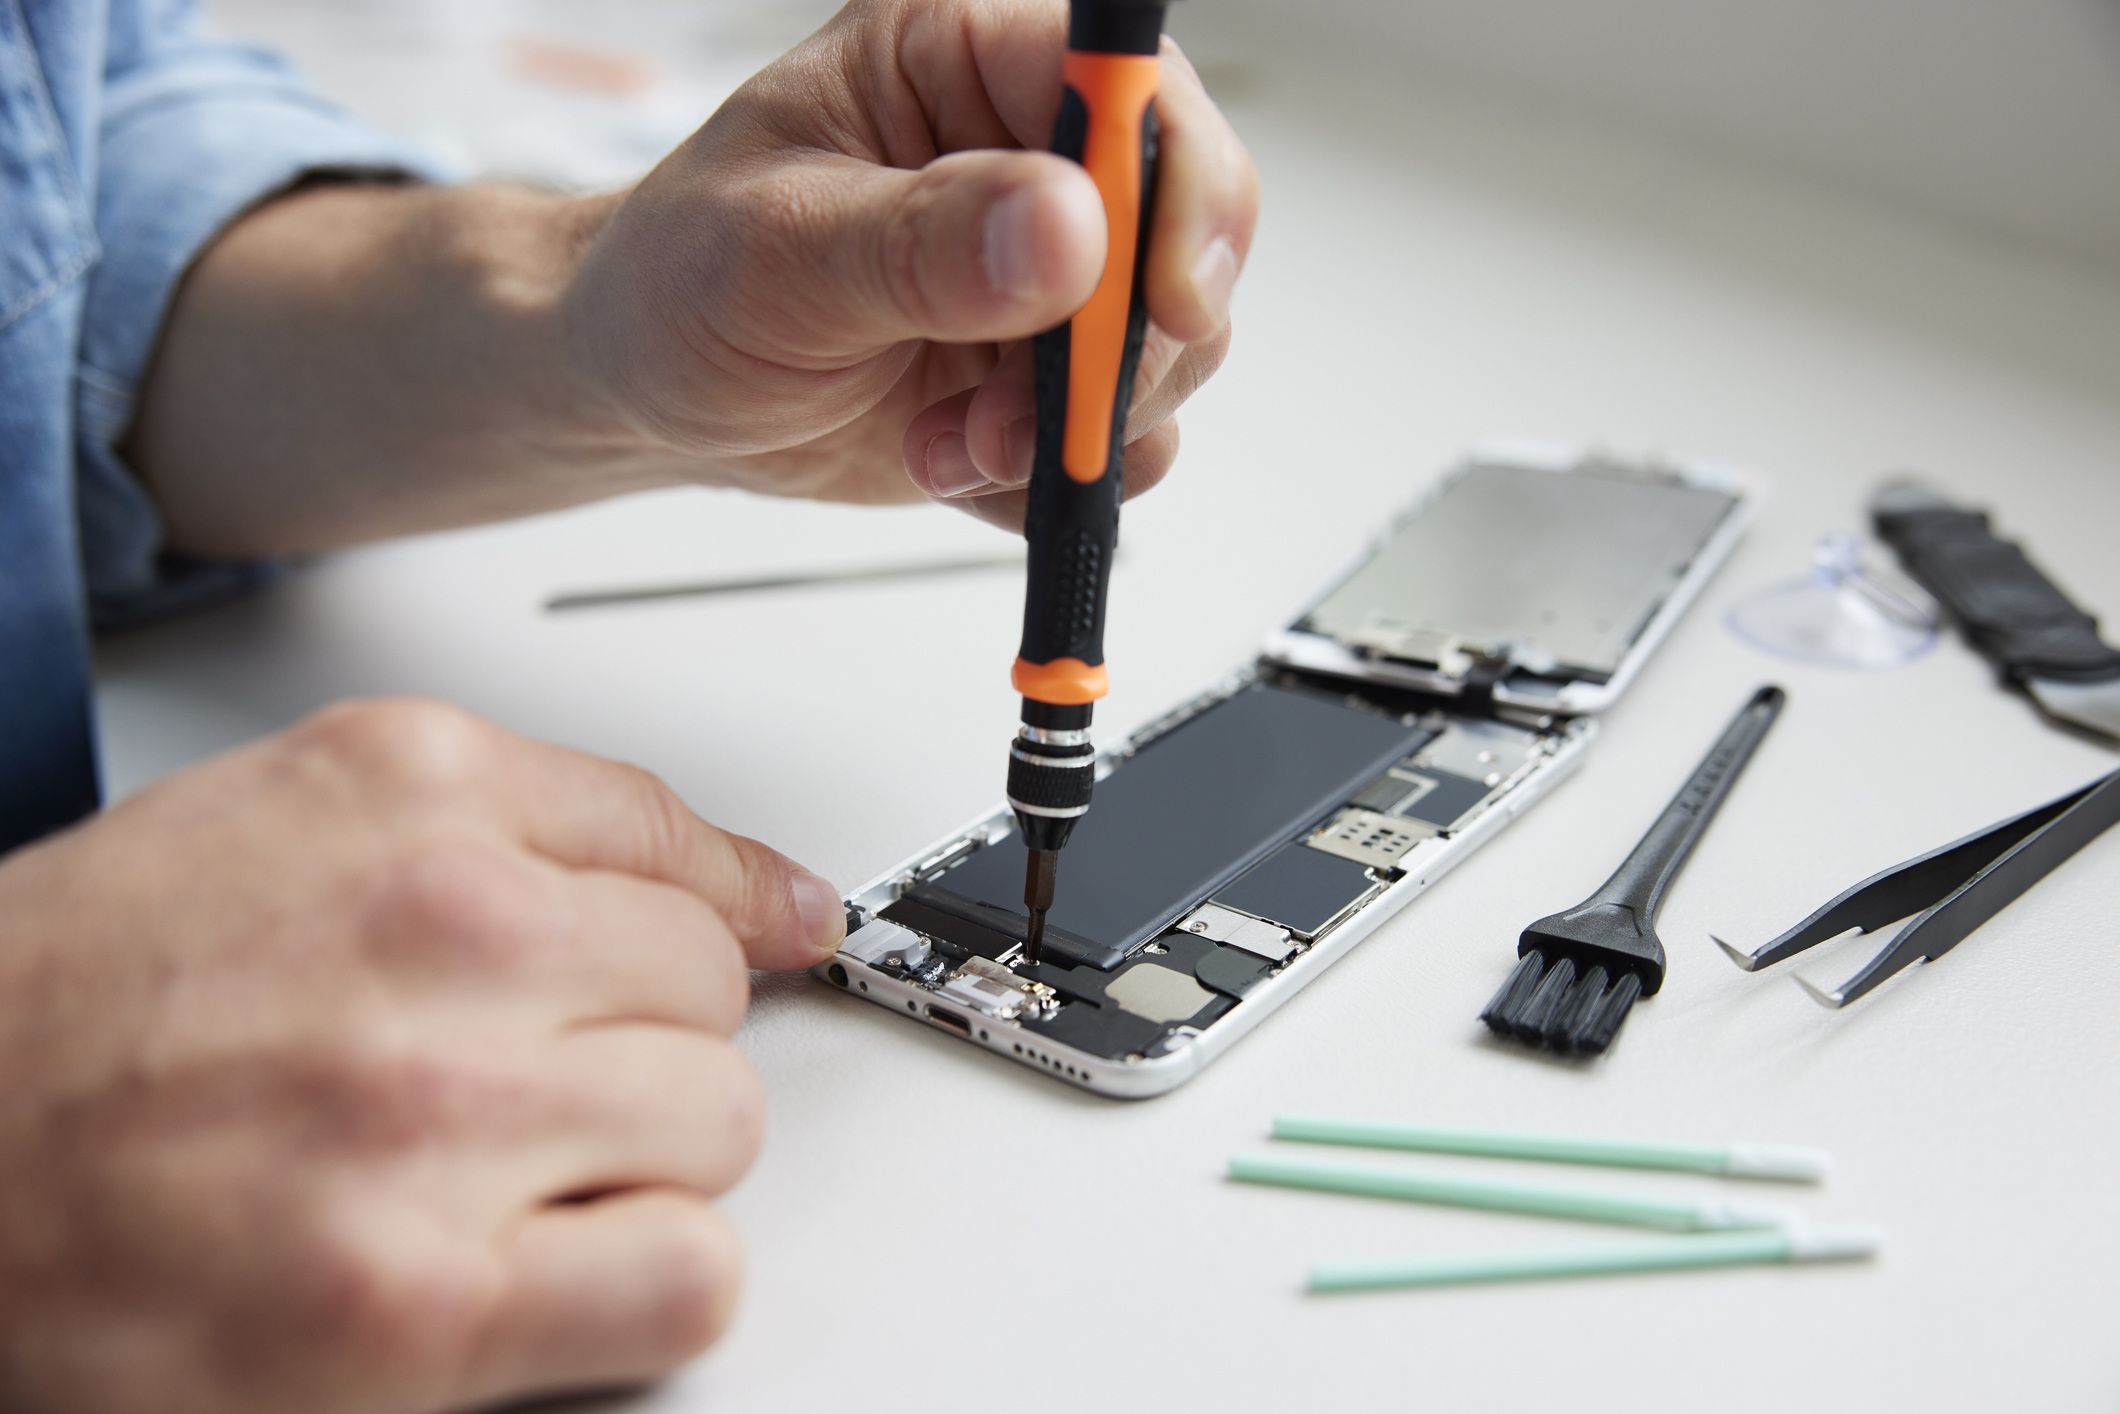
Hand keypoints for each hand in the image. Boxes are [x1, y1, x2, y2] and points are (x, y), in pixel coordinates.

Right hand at [0, 700, 842, 1413]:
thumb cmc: (76, 1005)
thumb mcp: (290, 821)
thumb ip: (539, 828)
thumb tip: (767, 896)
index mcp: (409, 794)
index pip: (677, 840)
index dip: (709, 915)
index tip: (746, 943)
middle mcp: (438, 931)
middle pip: (709, 988)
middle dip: (641, 1040)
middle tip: (523, 1079)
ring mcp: (431, 1120)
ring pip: (718, 1123)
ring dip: (639, 1160)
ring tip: (507, 1173)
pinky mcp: (419, 1306)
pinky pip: (686, 1274)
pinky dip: (647, 1280)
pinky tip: (543, 1266)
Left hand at [565, 0, 1259, 529]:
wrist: (651, 392)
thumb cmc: (677, 282)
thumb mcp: (773, 253)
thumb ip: (919, 241)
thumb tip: (1062, 228)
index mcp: (965, 59)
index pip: (1133, 91)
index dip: (1177, 189)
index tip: (1162, 302)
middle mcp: (1029, 157)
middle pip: (1184, 231)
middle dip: (1118, 352)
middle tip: (1018, 418)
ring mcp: (1052, 274)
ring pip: (1168, 351)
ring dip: (1072, 430)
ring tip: (954, 444)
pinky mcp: (1049, 374)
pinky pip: (1122, 437)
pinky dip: (1049, 479)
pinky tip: (951, 460)